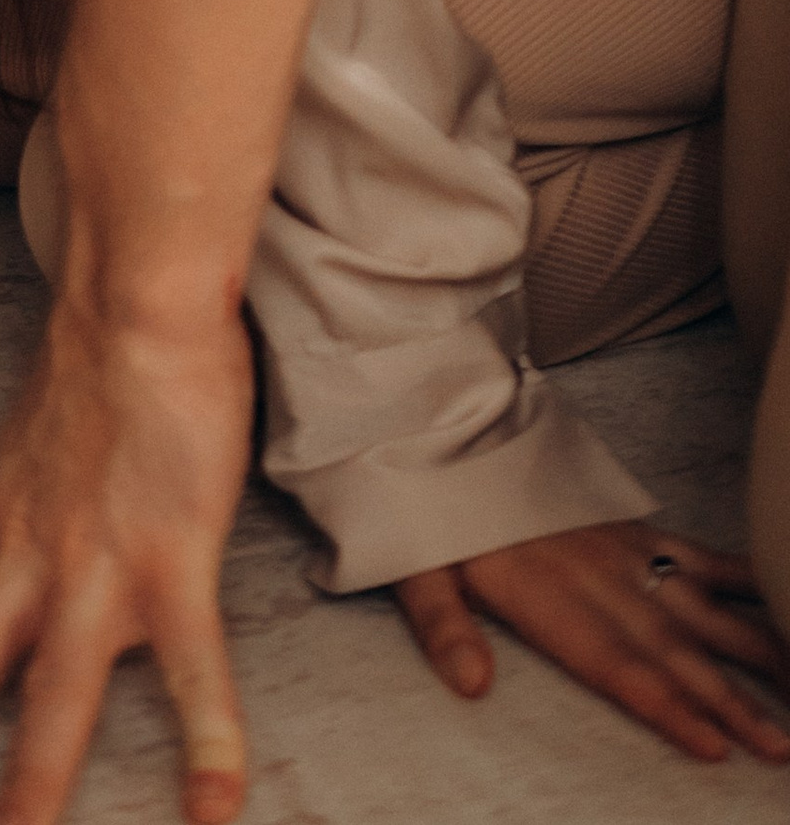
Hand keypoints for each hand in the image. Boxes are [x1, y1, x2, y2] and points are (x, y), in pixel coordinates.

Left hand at [0, 292, 254, 824]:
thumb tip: (14, 536)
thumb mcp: (28, 447)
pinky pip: (191, 670)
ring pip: (52, 695)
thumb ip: (20, 505)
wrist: (134, 298)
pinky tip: (213, 810)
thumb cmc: (95, 362)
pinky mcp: (170, 559)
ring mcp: (95, 567)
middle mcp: (25, 561)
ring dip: (31, 785)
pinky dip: (206, 743)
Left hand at [397, 522, 789, 763]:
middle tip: (778, 747)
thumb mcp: (414, 564)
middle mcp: (595, 573)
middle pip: (670, 649)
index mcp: (544, 591)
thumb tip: (471, 684)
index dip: (665, 705)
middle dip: (729, 702)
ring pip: (700, 607)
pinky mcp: (632, 525)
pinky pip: (698, 553)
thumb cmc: (429, 504)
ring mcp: (621, 547)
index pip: (615, 662)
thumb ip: (441, 625)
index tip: (713, 744)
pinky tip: (780, 596)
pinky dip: (745, 578)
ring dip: (752, 653)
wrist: (447, 419)